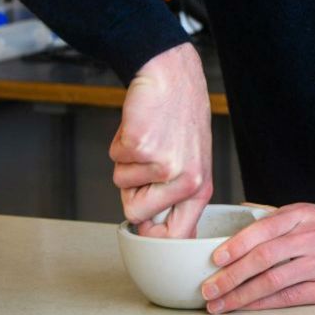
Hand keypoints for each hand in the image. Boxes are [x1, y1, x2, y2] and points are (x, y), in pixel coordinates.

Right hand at [109, 42, 212, 238]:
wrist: (171, 75)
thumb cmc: (179, 116)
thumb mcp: (191, 159)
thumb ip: (175, 194)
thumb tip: (152, 233)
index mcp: (199, 187)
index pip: (176, 235)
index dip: (152, 238)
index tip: (142, 233)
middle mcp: (186, 181)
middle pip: (136, 215)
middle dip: (131, 190)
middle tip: (147, 160)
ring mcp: (164, 165)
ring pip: (121, 184)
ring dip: (127, 161)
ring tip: (148, 137)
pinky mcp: (142, 147)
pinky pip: (114, 158)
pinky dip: (119, 142)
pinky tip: (140, 126)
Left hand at [199, 203, 314, 312]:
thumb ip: (282, 218)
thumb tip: (244, 219)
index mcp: (304, 214)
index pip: (262, 229)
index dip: (235, 245)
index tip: (214, 259)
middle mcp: (311, 237)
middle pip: (262, 257)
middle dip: (230, 275)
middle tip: (208, 288)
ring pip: (272, 280)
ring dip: (241, 295)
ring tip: (220, 303)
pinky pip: (290, 297)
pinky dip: (265, 303)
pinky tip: (248, 307)